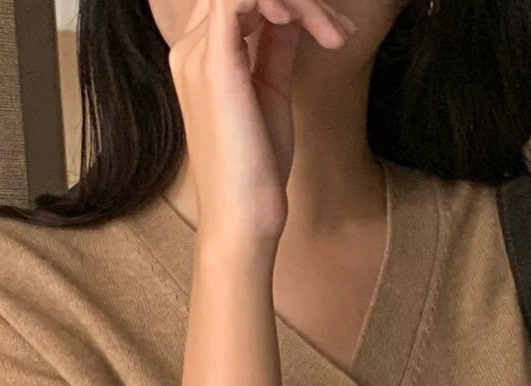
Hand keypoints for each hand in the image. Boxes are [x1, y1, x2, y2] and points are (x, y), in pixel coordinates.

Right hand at [168, 0, 358, 246]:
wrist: (243, 219)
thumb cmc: (256, 170)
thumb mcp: (271, 94)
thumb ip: (274, 49)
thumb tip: (291, 13)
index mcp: (200, 56)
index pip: (240, 0)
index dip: (291, 4)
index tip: (333, 32)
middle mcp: (190, 48)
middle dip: (302, 0)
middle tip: (340, 31)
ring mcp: (197, 54)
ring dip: (301, 1)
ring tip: (334, 34)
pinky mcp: (215, 66)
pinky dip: (282, 0)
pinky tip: (309, 24)